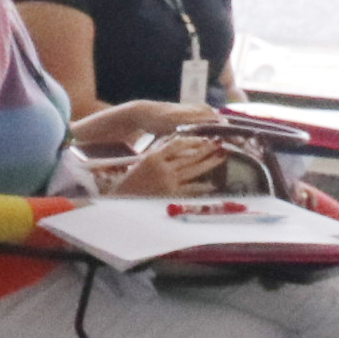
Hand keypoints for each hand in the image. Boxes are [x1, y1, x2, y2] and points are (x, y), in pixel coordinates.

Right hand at [111, 131, 228, 195]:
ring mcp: (167, 182)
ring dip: (210, 163)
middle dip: (207, 149)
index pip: (177, 144)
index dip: (193, 140)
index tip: (204, 137)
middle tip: (220, 143)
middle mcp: (161, 169)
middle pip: (190, 156)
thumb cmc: (127, 181)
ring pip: (194, 170)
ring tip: (221, 156)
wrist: (117, 200)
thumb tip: (180, 145)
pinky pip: (190, 189)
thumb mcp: (140, 163)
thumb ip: (159, 154)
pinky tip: (212, 184)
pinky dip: (202, 186)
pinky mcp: (170, 195)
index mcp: (152, 158)